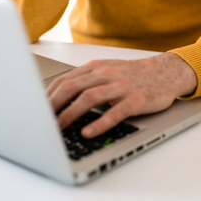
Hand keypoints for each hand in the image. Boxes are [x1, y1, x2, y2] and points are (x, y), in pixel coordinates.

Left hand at [46, 53, 197, 137]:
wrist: (165, 72)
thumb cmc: (133, 75)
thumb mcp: (108, 71)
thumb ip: (87, 80)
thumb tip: (59, 98)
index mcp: (96, 67)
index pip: (65, 79)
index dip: (48, 94)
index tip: (36, 109)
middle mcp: (106, 73)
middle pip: (73, 86)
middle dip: (53, 104)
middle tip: (41, 121)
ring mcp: (121, 86)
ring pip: (90, 97)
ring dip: (70, 113)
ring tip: (58, 128)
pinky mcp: (135, 99)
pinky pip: (114, 112)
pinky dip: (99, 123)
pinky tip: (88, 132)